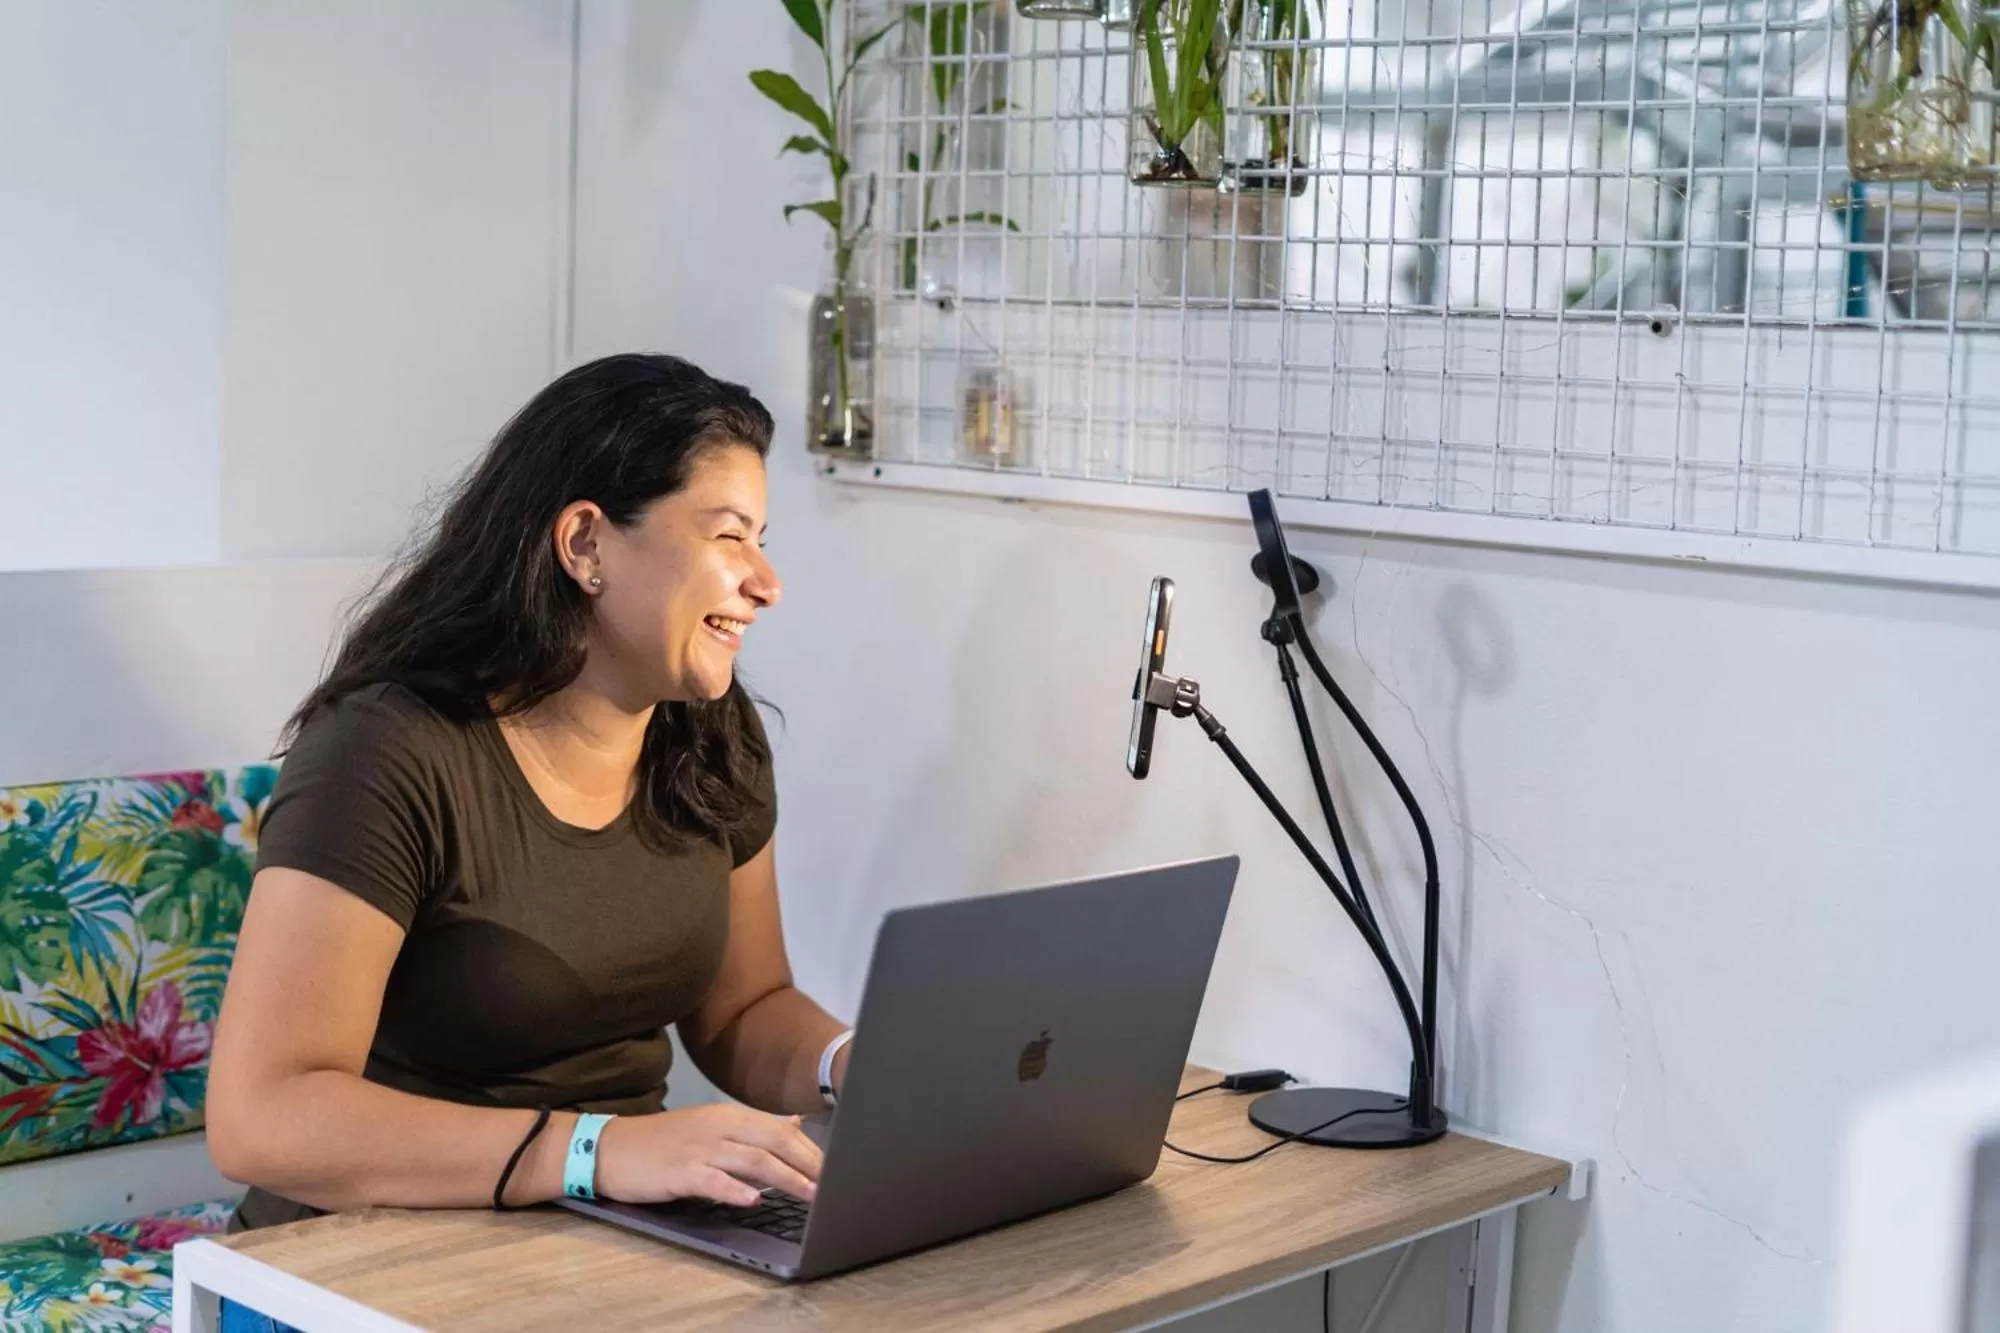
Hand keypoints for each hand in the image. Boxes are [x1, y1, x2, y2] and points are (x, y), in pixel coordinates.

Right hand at [593, 1105, 822, 1207]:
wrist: (611, 1147)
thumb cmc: (664, 1142)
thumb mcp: (712, 1126)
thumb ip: (754, 1128)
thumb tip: (794, 1124)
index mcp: (729, 1116)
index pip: (780, 1130)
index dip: (810, 1150)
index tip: (835, 1170)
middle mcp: (719, 1127)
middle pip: (773, 1142)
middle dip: (807, 1164)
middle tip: (832, 1184)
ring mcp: (699, 1148)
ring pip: (751, 1160)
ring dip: (784, 1178)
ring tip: (809, 1195)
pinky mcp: (679, 1171)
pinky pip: (712, 1180)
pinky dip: (734, 1190)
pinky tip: (753, 1200)